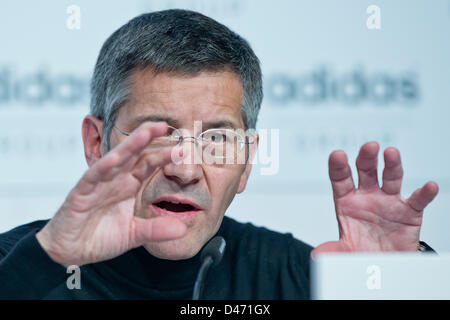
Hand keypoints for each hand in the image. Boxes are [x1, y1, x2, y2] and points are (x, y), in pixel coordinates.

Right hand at [36, 122, 186, 266]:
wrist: (69, 251)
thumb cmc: (99, 237)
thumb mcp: (134, 234)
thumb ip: (156, 230)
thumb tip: (182, 229)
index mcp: (128, 185)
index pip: (148, 165)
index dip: (164, 156)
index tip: (183, 149)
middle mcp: (115, 180)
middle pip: (134, 154)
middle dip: (148, 138)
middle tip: (165, 125)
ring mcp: (98, 184)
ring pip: (115, 159)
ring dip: (130, 146)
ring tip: (145, 132)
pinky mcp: (81, 193)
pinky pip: (92, 177)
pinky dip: (102, 168)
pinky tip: (113, 159)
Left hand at [313, 142, 438, 255]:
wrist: (381, 267)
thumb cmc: (360, 251)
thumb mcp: (342, 252)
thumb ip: (331, 251)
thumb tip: (317, 255)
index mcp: (346, 201)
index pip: (340, 179)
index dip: (338, 166)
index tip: (337, 155)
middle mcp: (367, 196)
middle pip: (366, 171)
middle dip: (366, 158)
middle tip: (369, 147)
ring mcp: (388, 202)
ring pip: (391, 178)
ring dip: (392, 165)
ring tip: (391, 153)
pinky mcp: (408, 212)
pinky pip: (417, 200)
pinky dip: (424, 193)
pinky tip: (428, 186)